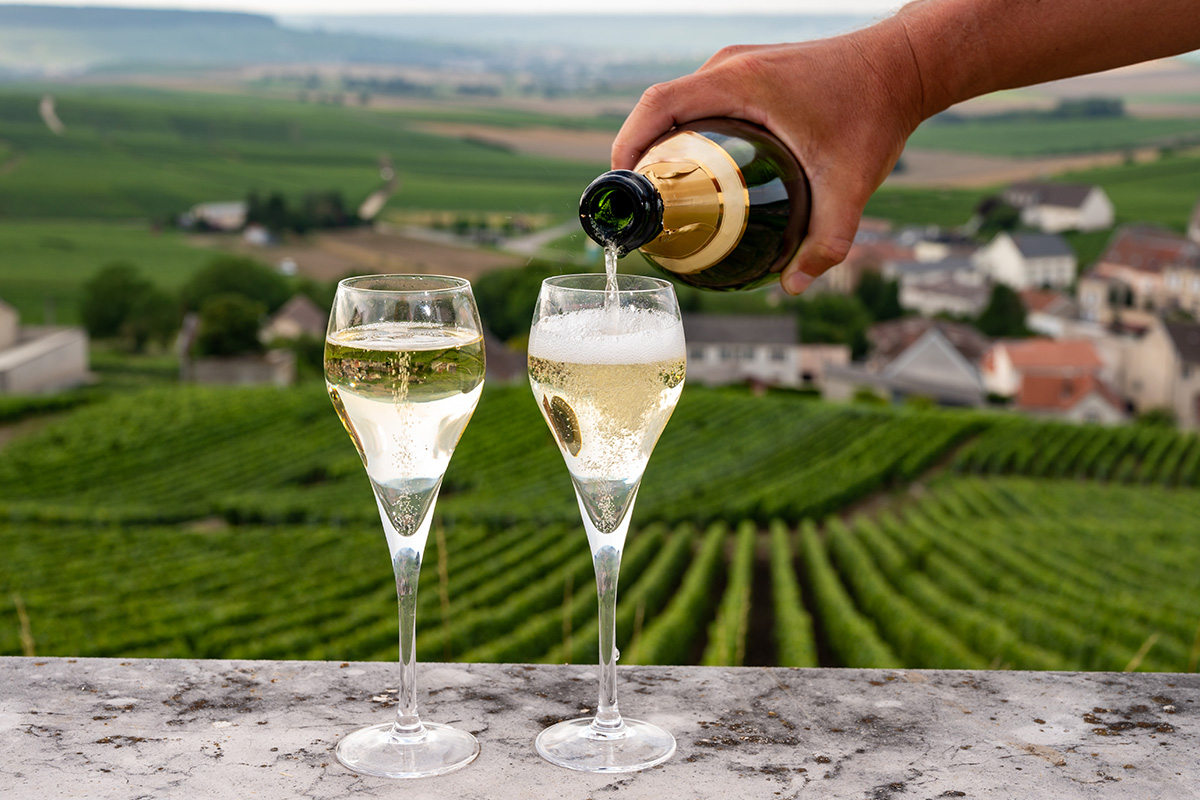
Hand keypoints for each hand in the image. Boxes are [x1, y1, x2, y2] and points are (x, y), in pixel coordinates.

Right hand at [611, 23, 926, 294]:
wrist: (905, 65)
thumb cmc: (876, 112)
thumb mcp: (852, 183)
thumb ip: (828, 239)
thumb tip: (793, 286)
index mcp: (739, 82)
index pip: (658, 105)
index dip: (627, 142)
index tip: (620, 186)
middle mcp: (730, 67)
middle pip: (659, 107)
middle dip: (639, 153)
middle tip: (640, 205)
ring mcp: (738, 66)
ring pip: (678, 102)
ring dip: (661, 142)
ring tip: (662, 194)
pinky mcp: (749, 72)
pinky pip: (700, 100)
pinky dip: (686, 131)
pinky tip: (697, 171)